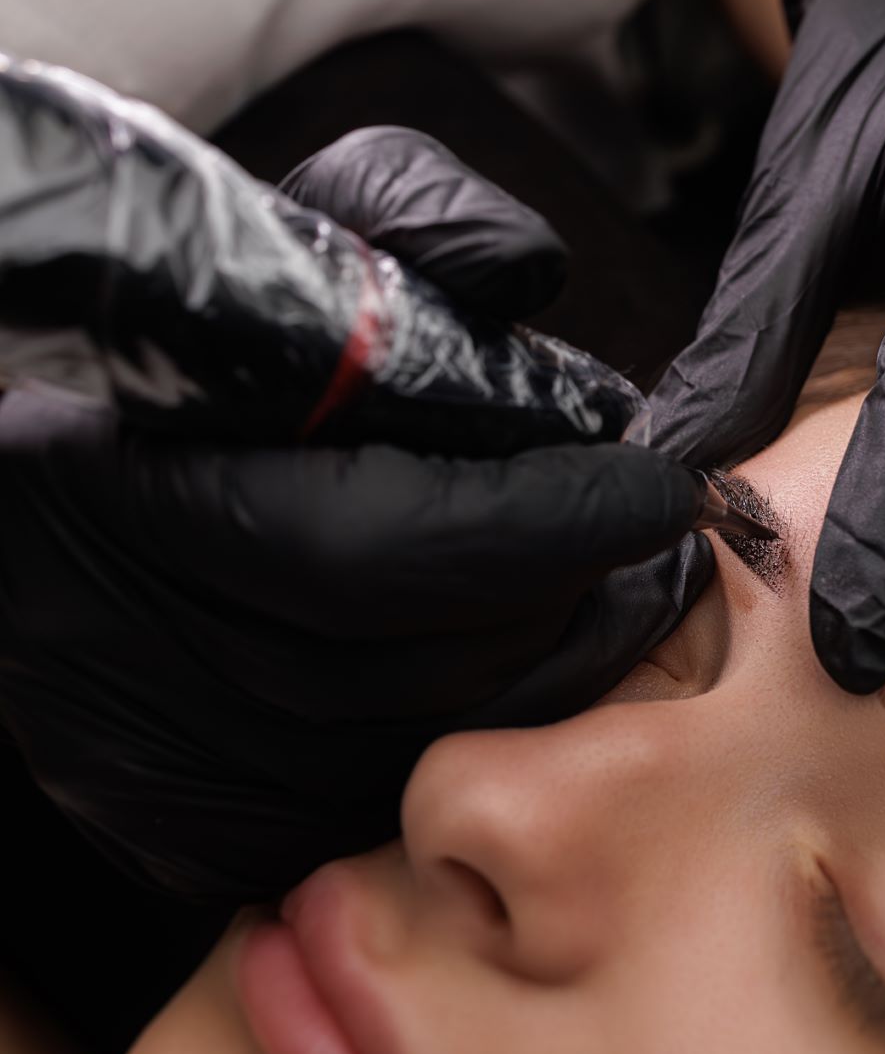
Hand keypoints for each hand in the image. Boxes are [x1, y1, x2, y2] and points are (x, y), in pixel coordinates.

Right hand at [0, 120, 712, 899]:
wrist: (34, 517)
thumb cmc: (179, 364)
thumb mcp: (283, 255)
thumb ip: (408, 232)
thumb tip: (527, 273)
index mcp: (152, 489)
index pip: (400, 545)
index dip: (550, 523)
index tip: (653, 487)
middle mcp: (147, 641)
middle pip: (435, 660)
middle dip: (572, 598)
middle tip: (648, 546)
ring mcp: (165, 754)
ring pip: (424, 742)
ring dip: (547, 672)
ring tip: (610, 597)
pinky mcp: (186, 821)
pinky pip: (378, 803)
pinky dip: (469, 737)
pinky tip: (518, 670)